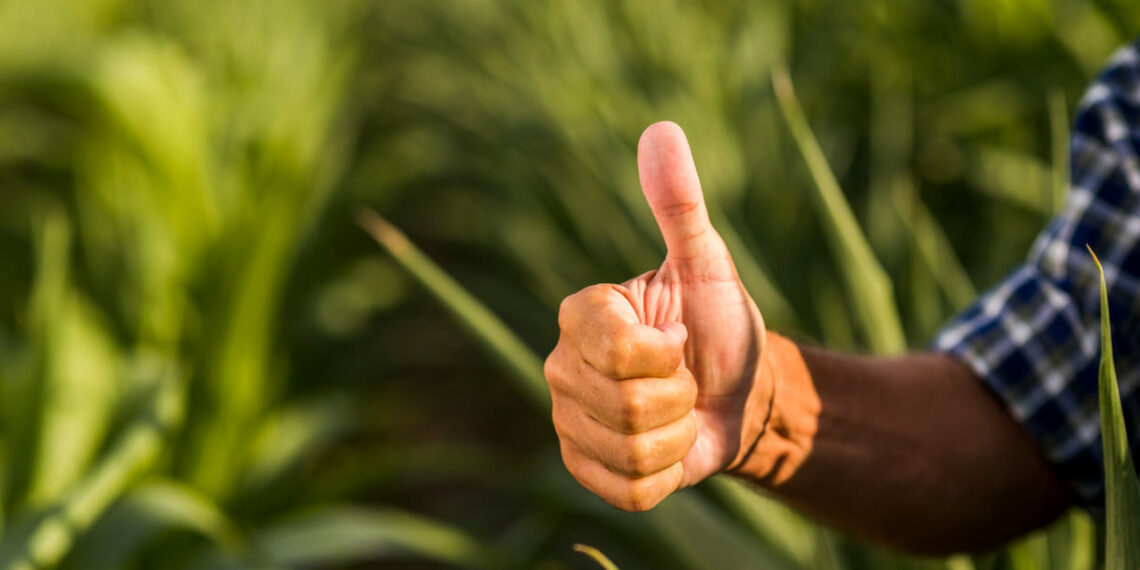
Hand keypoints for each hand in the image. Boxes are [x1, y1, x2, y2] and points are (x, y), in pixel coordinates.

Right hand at [544, 121, 769, 510]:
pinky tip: (668, 446)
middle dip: (679, 395)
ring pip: (631, 450)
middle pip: (627, 406)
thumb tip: (661, 130)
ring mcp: (567, 421)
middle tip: (682, 375)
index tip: (678, 334)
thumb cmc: (720, 323)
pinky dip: (666, 473)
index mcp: (581, 315)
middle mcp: (561, 367)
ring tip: (677, 409)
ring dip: (676, 433)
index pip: (619, 351)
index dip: (667, 352)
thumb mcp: (708, 263)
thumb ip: (680, 205)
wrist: (737, 392)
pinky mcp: (583, 469)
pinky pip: (630, 488)